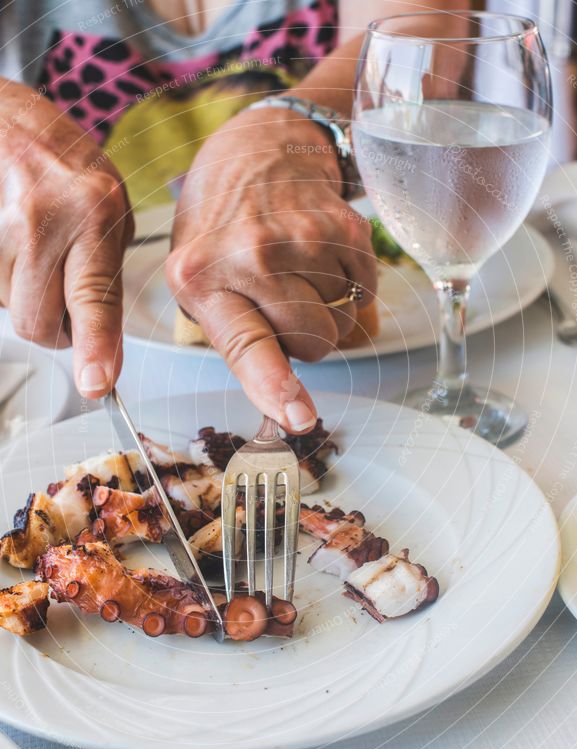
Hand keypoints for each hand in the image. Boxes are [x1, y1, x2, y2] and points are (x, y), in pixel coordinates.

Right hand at [0, 81, 132, 396]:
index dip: (94, 347)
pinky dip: (4, 279)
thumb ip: (106, 271)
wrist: (7, 121)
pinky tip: (13, 246)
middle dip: (52, 327)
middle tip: (61, 297)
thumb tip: (100, 340)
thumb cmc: (64, 163)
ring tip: (34, 249)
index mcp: (91, 212)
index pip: (93, 297)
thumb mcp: (111, 208)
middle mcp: (42, 219)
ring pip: (10, 308)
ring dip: (25, 295)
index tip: (96, 383)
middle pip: (38, 320)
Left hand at [167, 106, 376, 432]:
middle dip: (306, 338)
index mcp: (199, 278)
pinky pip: (365, 289)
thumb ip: (231, 334)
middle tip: (283, 301)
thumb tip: (289, 401)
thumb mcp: (197, 277)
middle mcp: (249, 256)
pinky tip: (322, 256)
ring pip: (341, 323)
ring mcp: (299, 238)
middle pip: (312, 344)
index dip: (274, 385)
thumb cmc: (222, 226)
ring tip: (297, 270)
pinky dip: (352, 283)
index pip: (246, 344)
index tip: (298, 417)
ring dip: (326, 308)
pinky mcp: (341, 225)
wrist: (259, 150)